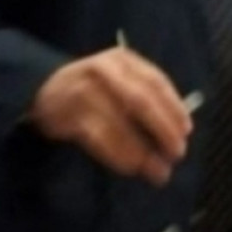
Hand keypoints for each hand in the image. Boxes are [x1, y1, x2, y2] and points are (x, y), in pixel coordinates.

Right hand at [30, 46, 192, 186]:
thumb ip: (145, 97)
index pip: (156, 82)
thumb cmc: (93, 87)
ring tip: (158, 171)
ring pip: (121, 123)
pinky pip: (100, 139)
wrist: (43, 89)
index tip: (187, 131)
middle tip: (178, 153)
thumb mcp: (119, 80)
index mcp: (123, 60)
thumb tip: (177, 131)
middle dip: (163, 129)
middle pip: (141, 101)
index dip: (174, 107)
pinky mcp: (70, 115)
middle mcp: (105, 70)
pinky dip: (119, 155)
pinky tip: (132, 167)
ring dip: (143, 151)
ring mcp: (85, 91)